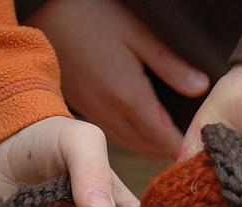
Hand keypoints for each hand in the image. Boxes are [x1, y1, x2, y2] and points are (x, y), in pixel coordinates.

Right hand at [27, 0, 208, 159]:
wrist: (41, 12)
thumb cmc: (89, 13)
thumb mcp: (136, 31)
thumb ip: (170, 65)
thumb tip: (200, 89)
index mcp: (127, 95)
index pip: (161, 137)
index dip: (181, 148)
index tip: (199, 152)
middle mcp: (108, 111)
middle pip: (145, 146)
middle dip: (167, 153)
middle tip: (188, 156)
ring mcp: (91, 111)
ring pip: (127, 143)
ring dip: (148, 150)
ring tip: (168, 153)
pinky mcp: (80, 106)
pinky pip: (110, 133)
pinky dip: (130, 141)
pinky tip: (139, 137)